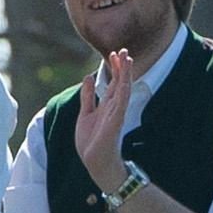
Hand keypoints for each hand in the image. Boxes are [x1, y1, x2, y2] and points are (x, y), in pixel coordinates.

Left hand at [71, 49, 139, 193]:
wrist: (95, 162)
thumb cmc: (91, 141)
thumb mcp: (85, 114)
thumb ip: (88, 96)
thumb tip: (88, 77)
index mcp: (106, 105)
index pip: (112, 82)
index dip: (114, 68)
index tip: (114, 53)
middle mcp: (113, 107)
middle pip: (119, 82)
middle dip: (121, 67)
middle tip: (123, 50)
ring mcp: (115, 114)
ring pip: (122, 90)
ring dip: (125, 75)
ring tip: (127, 59)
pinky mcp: (115, 122)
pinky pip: (120, 105)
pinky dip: (122, 92)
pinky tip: (124, 82)